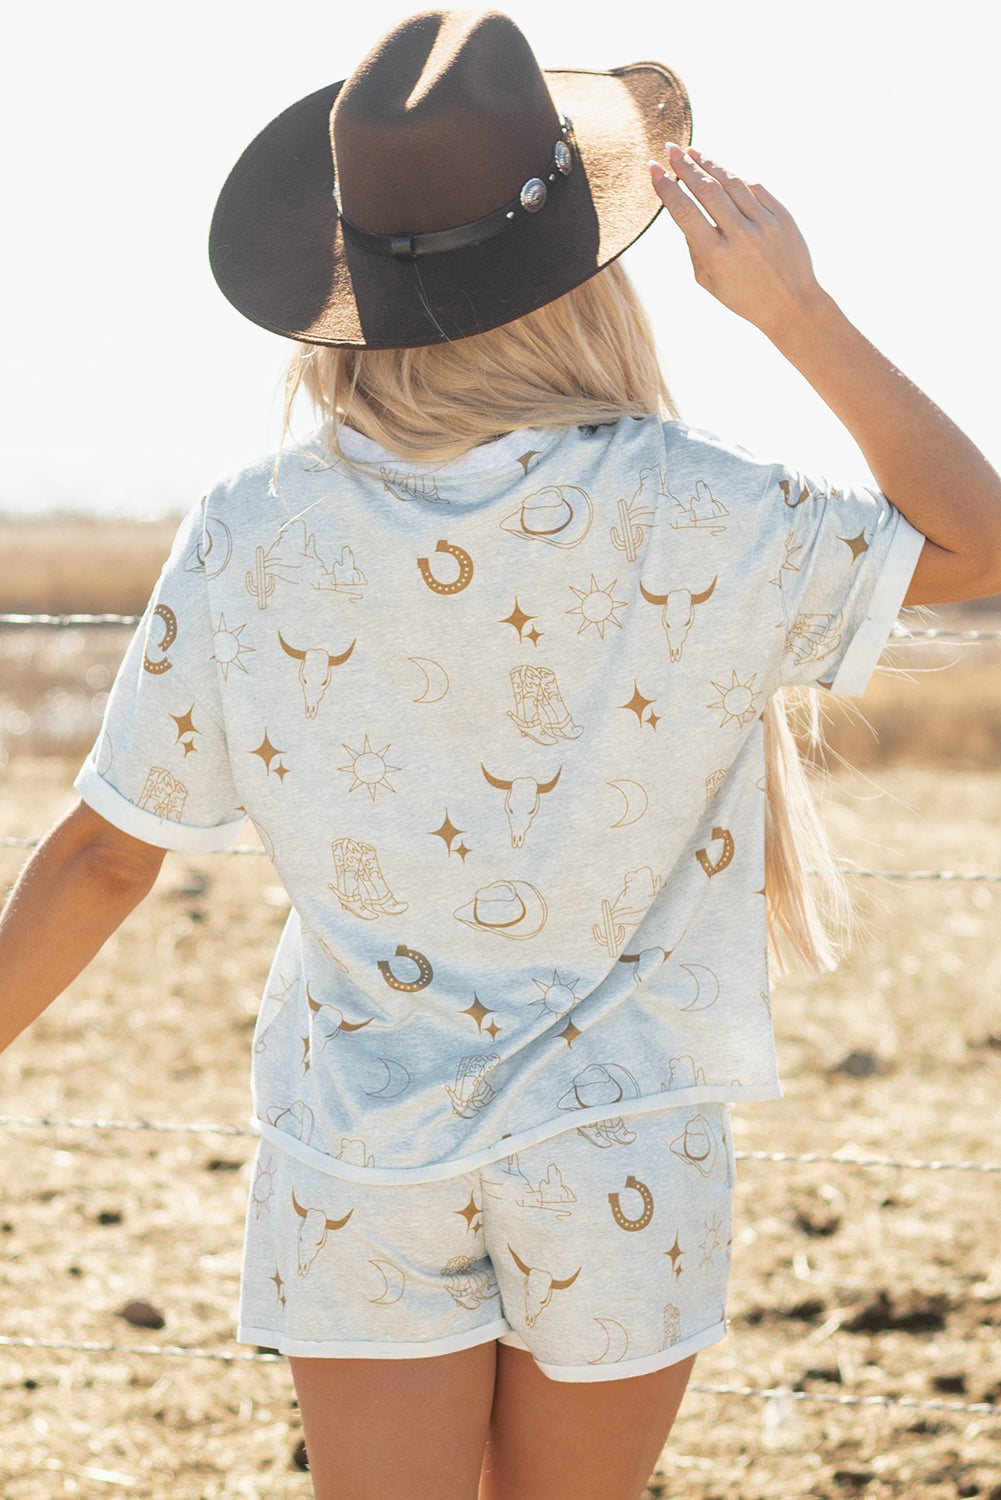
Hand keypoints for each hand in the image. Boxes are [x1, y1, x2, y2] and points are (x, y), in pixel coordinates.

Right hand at [651, 145, 823, 339]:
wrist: (791, 305)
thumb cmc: (743, 296)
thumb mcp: (708, 281)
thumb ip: (694, 245)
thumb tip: (684, 206)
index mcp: (716, 256)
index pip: (684, 212)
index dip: (666, 187)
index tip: (653, 169)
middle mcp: (740, 236)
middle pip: (707, 189)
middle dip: (685, 166)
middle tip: (671, 149)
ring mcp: (764, 223)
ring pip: (731, 182)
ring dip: (709, 164)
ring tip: (693, 152)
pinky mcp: (782, 216)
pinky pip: (754, 188)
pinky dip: (736, 178)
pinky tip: (722, 173)